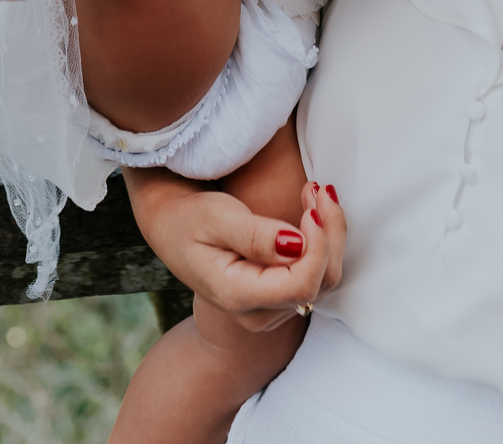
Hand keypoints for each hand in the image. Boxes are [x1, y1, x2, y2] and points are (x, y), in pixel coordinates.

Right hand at [124, 169, 344, 332]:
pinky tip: (309, 212)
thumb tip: (298, 245)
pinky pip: (314, 274)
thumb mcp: (216, 217)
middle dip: (330, 234)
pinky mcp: (278, 297)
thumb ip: (256, 235)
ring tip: (314, 193)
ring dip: (328, 234)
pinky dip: (320, 241)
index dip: (318, 246)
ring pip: (323, 280)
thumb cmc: (190, 219)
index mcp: (237, 295)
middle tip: (318, 189)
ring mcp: (270, 309)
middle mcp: (258, 313)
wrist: (173, 230)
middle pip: (319, 283)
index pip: (300, 284)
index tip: (311, 206)